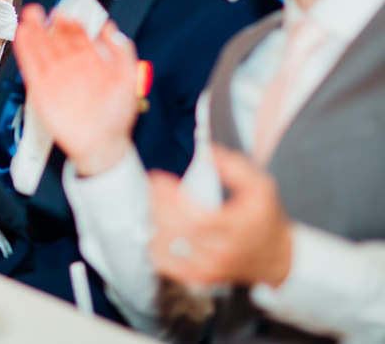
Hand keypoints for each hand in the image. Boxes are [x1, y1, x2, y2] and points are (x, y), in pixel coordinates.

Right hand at [13, 5, 138, 175]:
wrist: (100, 144)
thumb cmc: (115, 118)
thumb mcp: (127, 79)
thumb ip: (122, 52)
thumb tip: (110, 29)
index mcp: (91, 63)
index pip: (78, 36)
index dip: (72, 23)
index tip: (67, 12)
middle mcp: (72, 68)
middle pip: (57, 39)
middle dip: (49, 23)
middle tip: (43, 10)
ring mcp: (56, 77)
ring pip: (42, 49)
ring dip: (34, 32)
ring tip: (29, 16)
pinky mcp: (42, 89)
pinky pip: (31, 65)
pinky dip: (25, 50)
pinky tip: (23, 35)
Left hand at [149, 145, 293, 287]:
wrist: (278, 257)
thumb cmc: (266, 220)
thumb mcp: (261, 186)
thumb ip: (235, 166)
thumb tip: (208, 152)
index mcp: (236, 229)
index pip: (196, 217)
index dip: (171, 197)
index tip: (158, 179)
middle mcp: (221, 252)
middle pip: (178, 232)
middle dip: (158, 205)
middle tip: (153, 188)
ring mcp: (209, 269)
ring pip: (168, 248)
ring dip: (155, 223)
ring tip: (154, 205)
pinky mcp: (200, 278)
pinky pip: (168, 266)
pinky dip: (156, 247)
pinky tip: (156, 230)